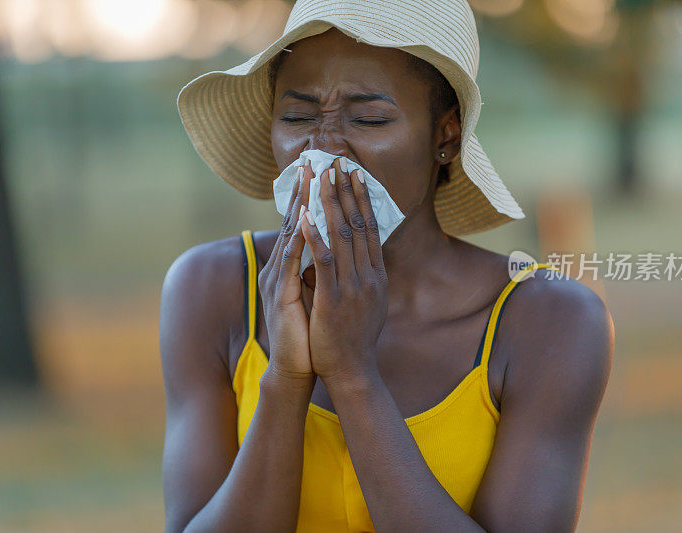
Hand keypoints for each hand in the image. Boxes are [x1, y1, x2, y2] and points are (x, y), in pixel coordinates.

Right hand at [258, 159, 315, 380]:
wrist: (298, 367)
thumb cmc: (310, 333)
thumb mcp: (316, 293)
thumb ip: (318, 270)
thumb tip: (331, 249)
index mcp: (289, 267)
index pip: (302, 224)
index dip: (312, 196)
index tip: (323, 170)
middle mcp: (280, 267)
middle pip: (293, 221)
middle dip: (305, 189)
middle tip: (314, 158)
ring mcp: (277, 279)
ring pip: (290, 233)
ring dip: (301, 202)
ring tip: (310, 176)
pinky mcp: (280, 294)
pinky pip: (291, 260)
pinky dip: (299, 236)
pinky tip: (305, 216)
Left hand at [299, 156, 387, 386]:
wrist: (351, 371)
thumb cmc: (353, 339)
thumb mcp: (365, 302)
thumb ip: (360, 276)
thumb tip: (354, 254)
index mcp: (376, 275)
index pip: (371, 229)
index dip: (363, 200)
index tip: (356, 175)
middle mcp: (368, 275)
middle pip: (359, 224)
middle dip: (348, 191)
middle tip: (341, 162)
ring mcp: (352, 286)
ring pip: (342, 235)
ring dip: (331, 203)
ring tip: (323, 176)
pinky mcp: (334, 298)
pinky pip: (323, 261)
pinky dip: (314, 236)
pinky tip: (305, 216)